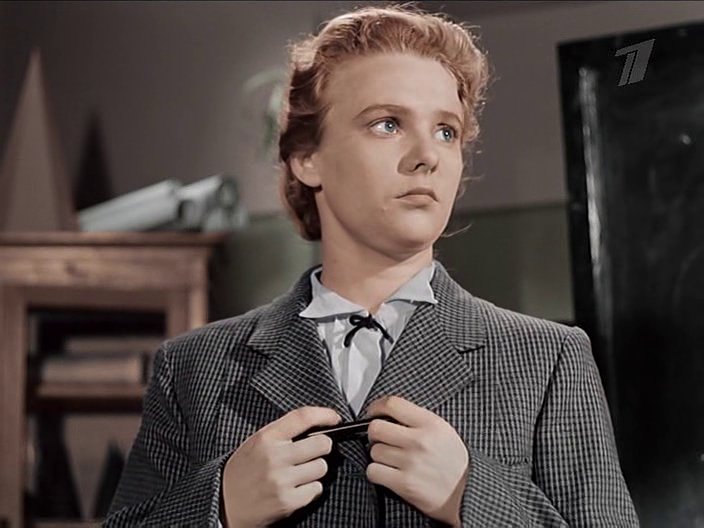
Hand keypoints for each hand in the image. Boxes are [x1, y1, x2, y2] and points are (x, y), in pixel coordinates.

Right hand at [221, 406, 340, 527]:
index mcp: (266, 438)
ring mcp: (282, 480)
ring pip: (322, 467)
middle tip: (314, 452)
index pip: (302, 417)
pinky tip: (296, 488)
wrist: (224, 505)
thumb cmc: (242, 472)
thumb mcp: (256, 443)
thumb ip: (282, 433)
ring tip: (300, 473)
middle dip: (322, 447)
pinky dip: (311, 489)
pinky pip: (317, 489)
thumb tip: (317, 426)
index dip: (324, 414)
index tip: (334, 418)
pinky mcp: (288, 501)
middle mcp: (275, 457)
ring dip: (316, 470)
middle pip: (322, 443)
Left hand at [365, 396, 468, 526]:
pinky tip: (388, 473)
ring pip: (374, 451)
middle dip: (375, 434)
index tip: (374, 412)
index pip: (392, 404)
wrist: (467, 493)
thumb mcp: (443, 431)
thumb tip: (386, 413)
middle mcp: (420, 441)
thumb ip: (417, 419)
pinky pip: (373, 471)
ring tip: (392, 460)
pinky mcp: (404, 484)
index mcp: (430, 423)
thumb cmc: (455, 463)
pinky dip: (377, 473)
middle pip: (376, 428)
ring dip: (379, 456)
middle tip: (381, 439)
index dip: (376, 407)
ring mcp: (411, 462)